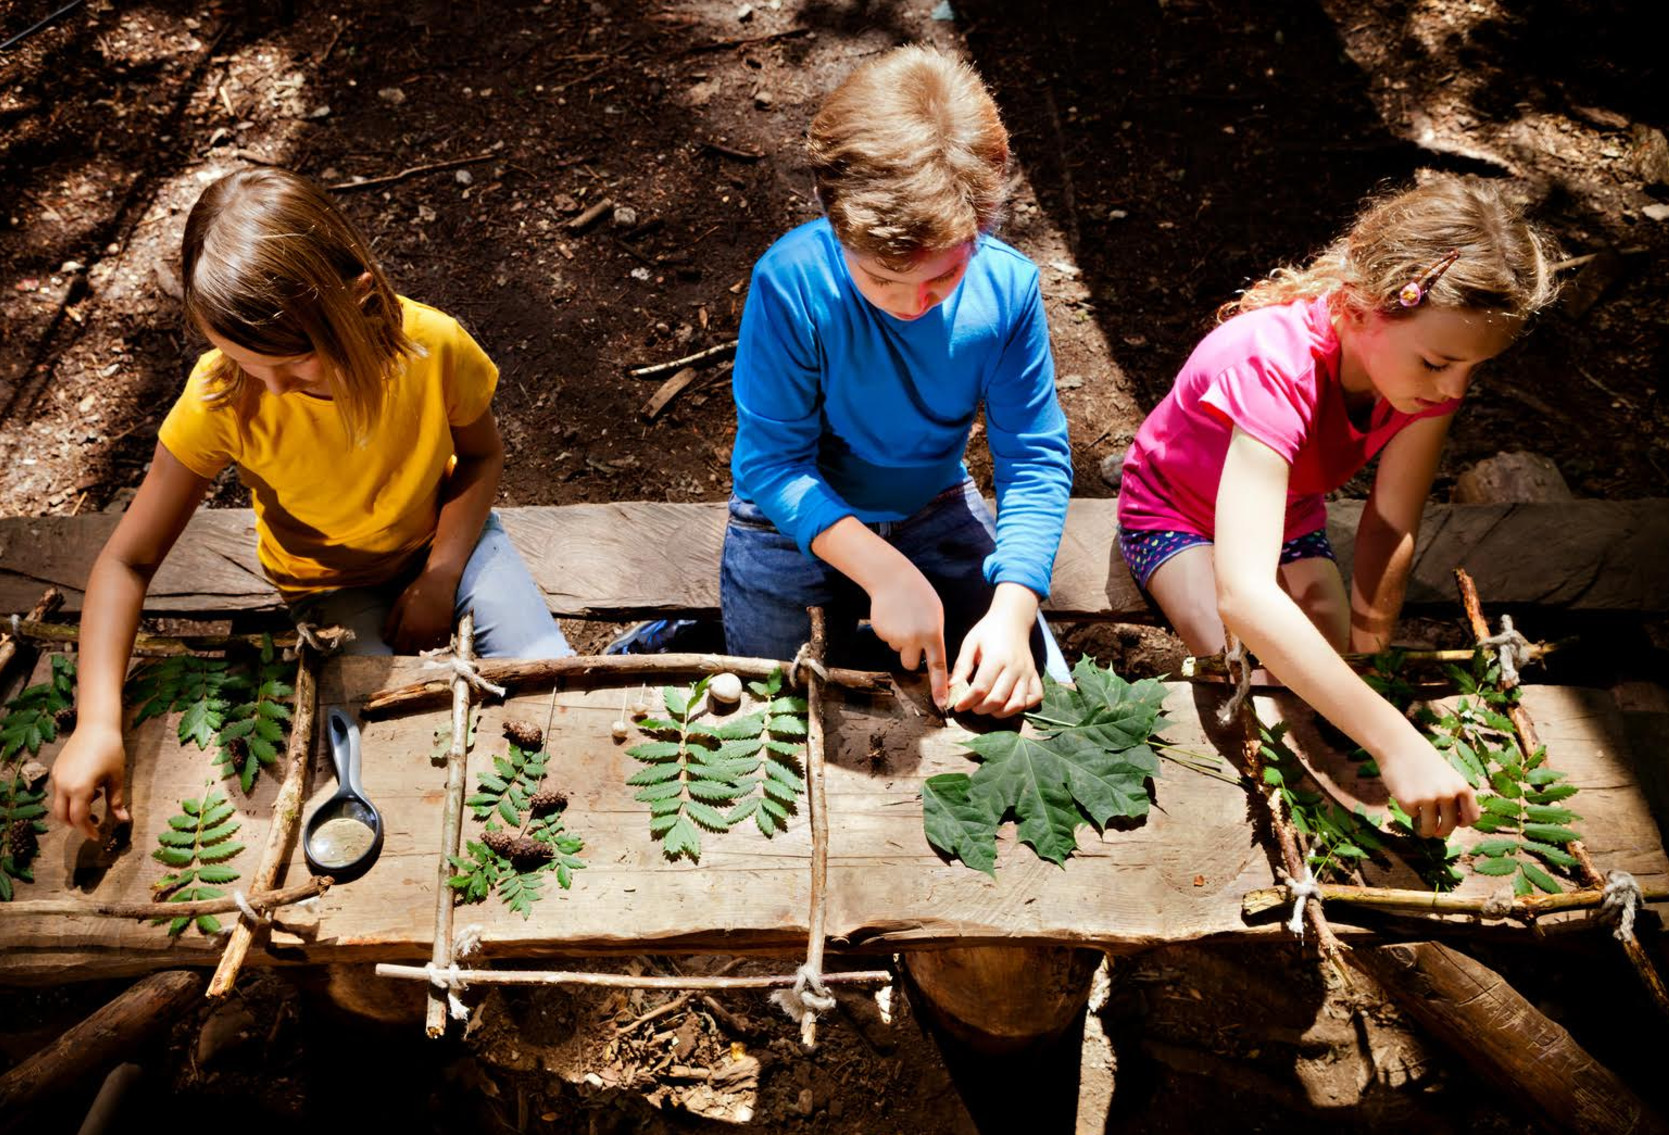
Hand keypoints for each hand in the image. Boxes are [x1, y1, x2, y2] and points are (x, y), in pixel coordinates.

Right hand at [49, 722, 129, 841]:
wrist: (96, 726)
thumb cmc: (111, 751)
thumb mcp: (117, 777)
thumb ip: (117, 801)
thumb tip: (123, 820)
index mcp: (79, 789)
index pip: (79, 819)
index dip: (88, 830)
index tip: (97, 837)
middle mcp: (63, 785)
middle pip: (63, 816)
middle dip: (77, 825)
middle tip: (94, 825)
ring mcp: (57, 777)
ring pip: (59, 804)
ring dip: (73, 811)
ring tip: (96, 800)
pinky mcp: (56, 770)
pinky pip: (59, 792)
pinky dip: (71, 797)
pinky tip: (90, 788)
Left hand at [384, 566, 459, 653]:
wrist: (438, 583)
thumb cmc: (416, 591)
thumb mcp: (399, 605)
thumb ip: (391, 624)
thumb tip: (386, 639)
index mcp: (407, 628)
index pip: (399, 648)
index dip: (397, 649)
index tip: (397, 646)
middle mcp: (421, 634)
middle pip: (413, 651)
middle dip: (409, 649)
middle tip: (408, 643)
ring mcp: (435, 632)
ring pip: (427, 649)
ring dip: (423, 646)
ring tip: (420, 638)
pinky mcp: (446, 629)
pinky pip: (442, 644)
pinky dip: (437, 642)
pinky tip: (433, 636)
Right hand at [868, 566, 947, 706]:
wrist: (892, 578)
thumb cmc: (919, 595)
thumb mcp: (936, 614)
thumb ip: (935, 637)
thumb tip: (931, 658)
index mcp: (932, 634)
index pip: (938, 667)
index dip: (939, 687)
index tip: (942, 704)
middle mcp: (914, 639)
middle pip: (910, 665)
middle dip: (910, 656)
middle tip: (912, 635)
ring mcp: (896, 637)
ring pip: (899, 651)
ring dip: (900, 642)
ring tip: (903, 620)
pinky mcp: (881, 633)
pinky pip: (888, 641)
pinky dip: (890, 632)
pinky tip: (893, 616)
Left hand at [948, 591, 1042, 717]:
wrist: (1013, 620)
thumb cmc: (988, 631)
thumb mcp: (970, 643)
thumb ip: (961, 666)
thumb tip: (951, 687)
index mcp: (996, 658)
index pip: (981, 688)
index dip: (967, 701)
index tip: (958, 706)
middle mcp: (1015, 667)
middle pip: (998, 699)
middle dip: (980, 709)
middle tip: (971, 707)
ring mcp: (1027, 673)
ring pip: (1017, 704)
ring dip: (1000, 712)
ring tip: (988, 708)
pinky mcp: (1035, 675)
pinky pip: (1035, 698)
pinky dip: (1023, 706)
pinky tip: (1009, 703)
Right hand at [1378, 741, 1480, 837]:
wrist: (1399, 746)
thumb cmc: (1424, 762)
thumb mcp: (1447, 776)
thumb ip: (1454, 795)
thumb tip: (1453, 823)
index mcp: (1461, 787)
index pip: (1471, 818)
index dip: (1461, 823)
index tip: (1453, 822)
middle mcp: (1448, 794)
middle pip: (1449, 826)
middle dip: (1441, 832)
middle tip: (1435, 831)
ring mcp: (1428, 798)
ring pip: (1430, 828)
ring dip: (1426, 832)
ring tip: (1422, 830)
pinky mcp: (1409, 801)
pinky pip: (1412, 816)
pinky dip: (1409, 811)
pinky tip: (1405, 796)